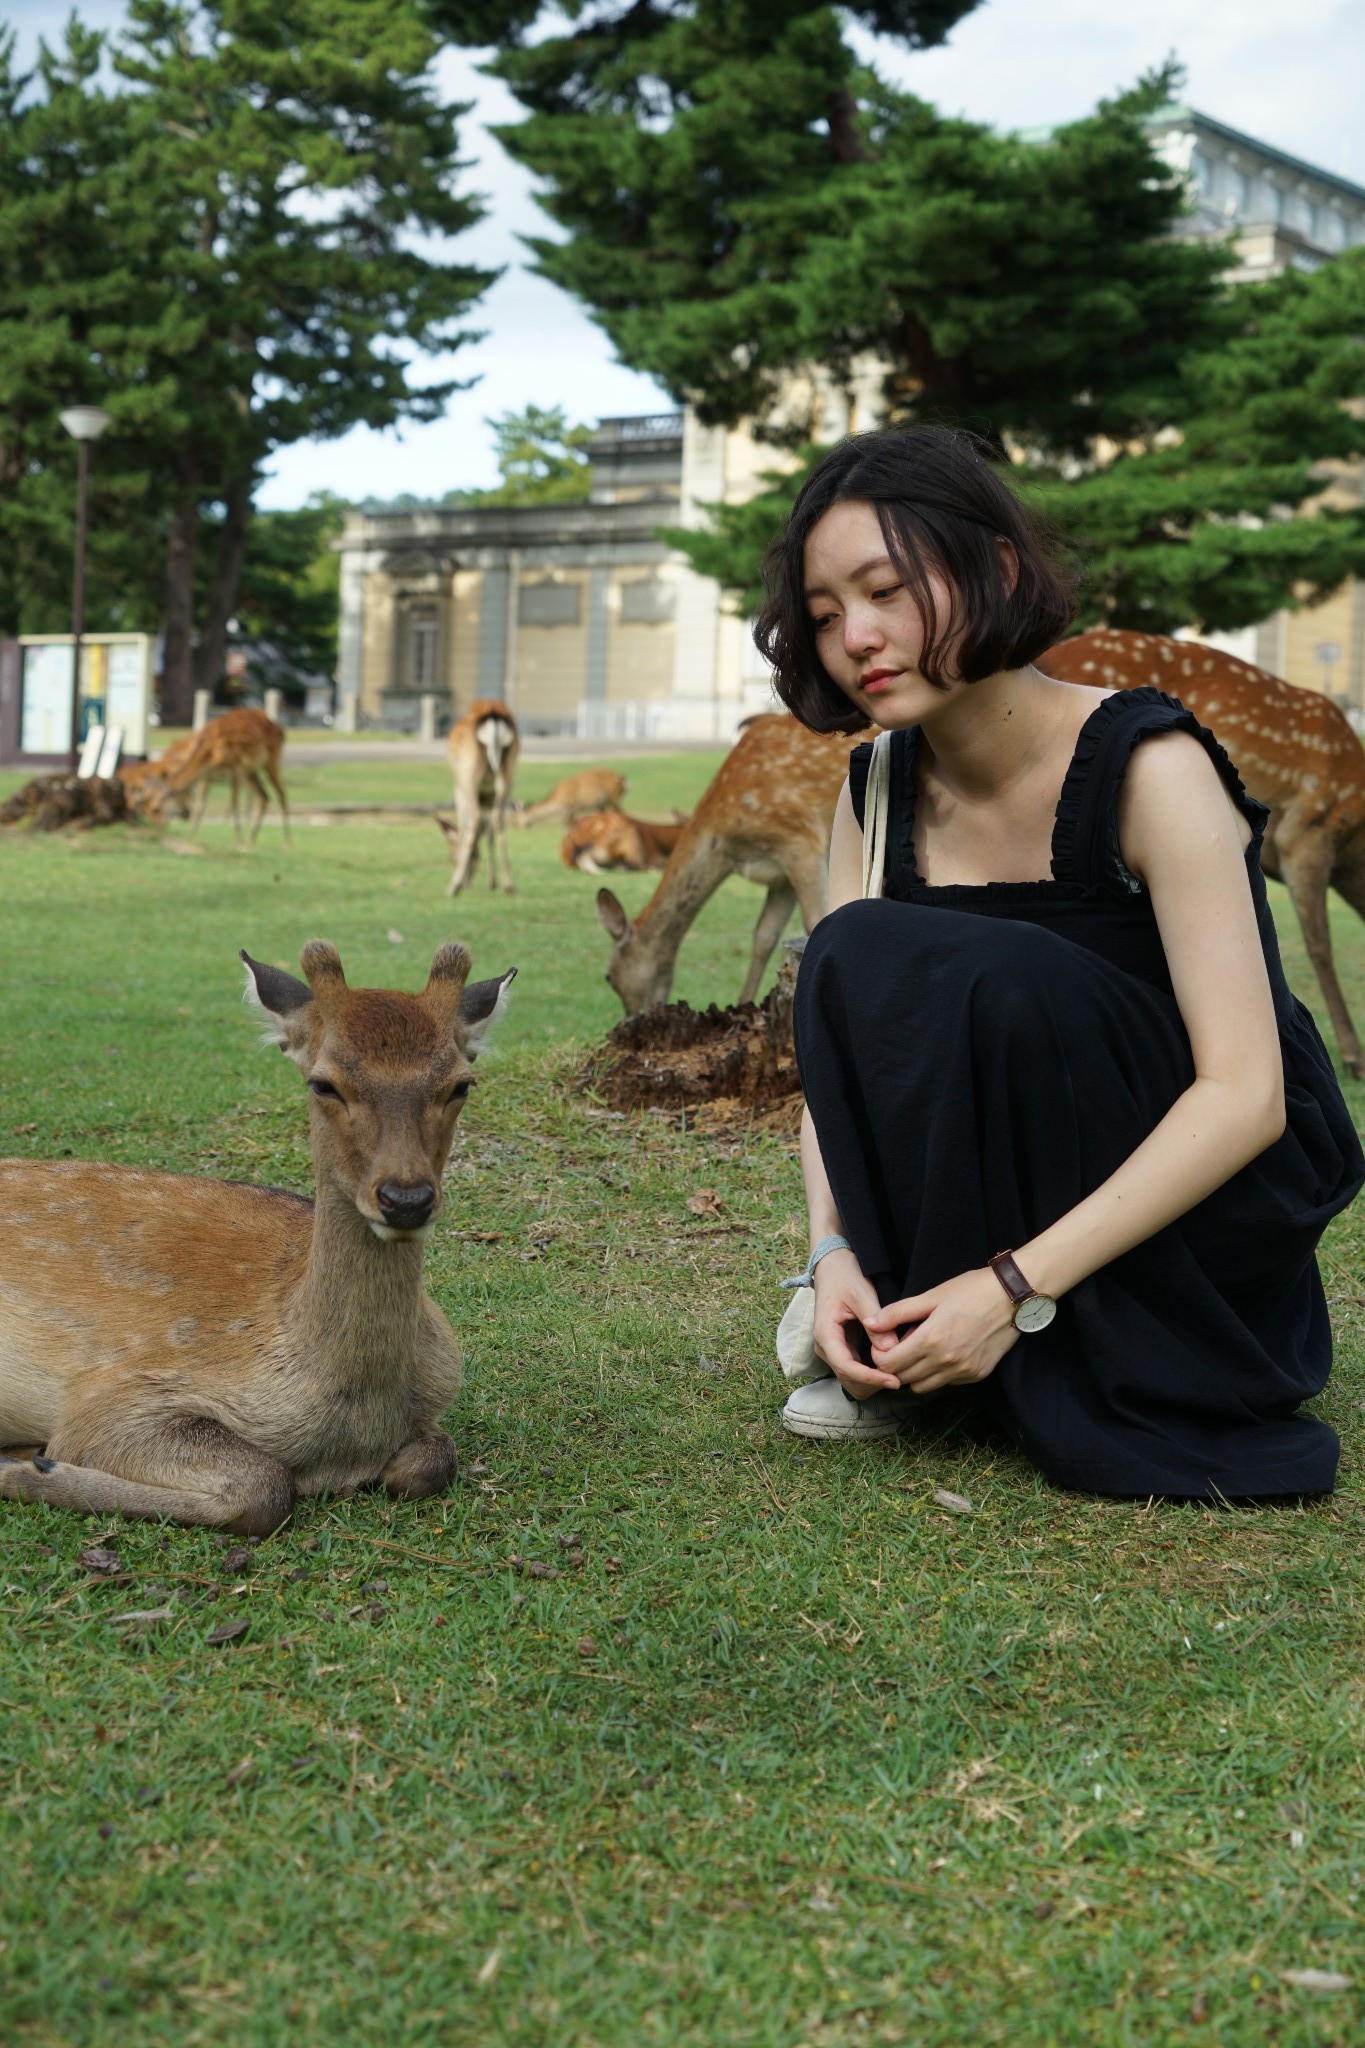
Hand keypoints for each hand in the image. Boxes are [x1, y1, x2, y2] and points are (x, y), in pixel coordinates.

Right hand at [811, 1249, 901, 1398]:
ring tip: (896, 1373)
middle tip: (900, 1378)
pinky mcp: (840, 1349)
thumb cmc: (846, 1277)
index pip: (846, 1367)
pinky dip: (870, 1375)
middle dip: (872, 1384)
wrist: (832, 1267)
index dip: (871, 1378)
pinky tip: (888, 1367)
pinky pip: (854, 1371)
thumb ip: (877, 1321)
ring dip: (872, 1383)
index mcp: (825, 1333)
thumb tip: (890, 1349)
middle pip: (847, 1379)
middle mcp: (825, 1347)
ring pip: (850, 1380)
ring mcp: (831, 1350)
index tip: (894, 1380)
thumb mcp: (862, 1294)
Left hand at [863, 1267, 1019, 1395]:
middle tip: (901, 1346)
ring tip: (922, 1349)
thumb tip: (869, 1323)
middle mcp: (946, 1362)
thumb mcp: (931, 1296)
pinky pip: (946, 1383)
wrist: (1012, 1298)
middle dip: (895, 1365)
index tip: (883, 1345)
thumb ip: (897, 1313)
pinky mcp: (976, 1375)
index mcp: (930, 1340)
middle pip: (903, 1378)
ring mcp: (963, 1372)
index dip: (880, 1356)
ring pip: (923, 1387)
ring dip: (915, 1373)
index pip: (889, 1364)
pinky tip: (944, 1352)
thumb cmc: (970, 1291)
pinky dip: (938, 1373)